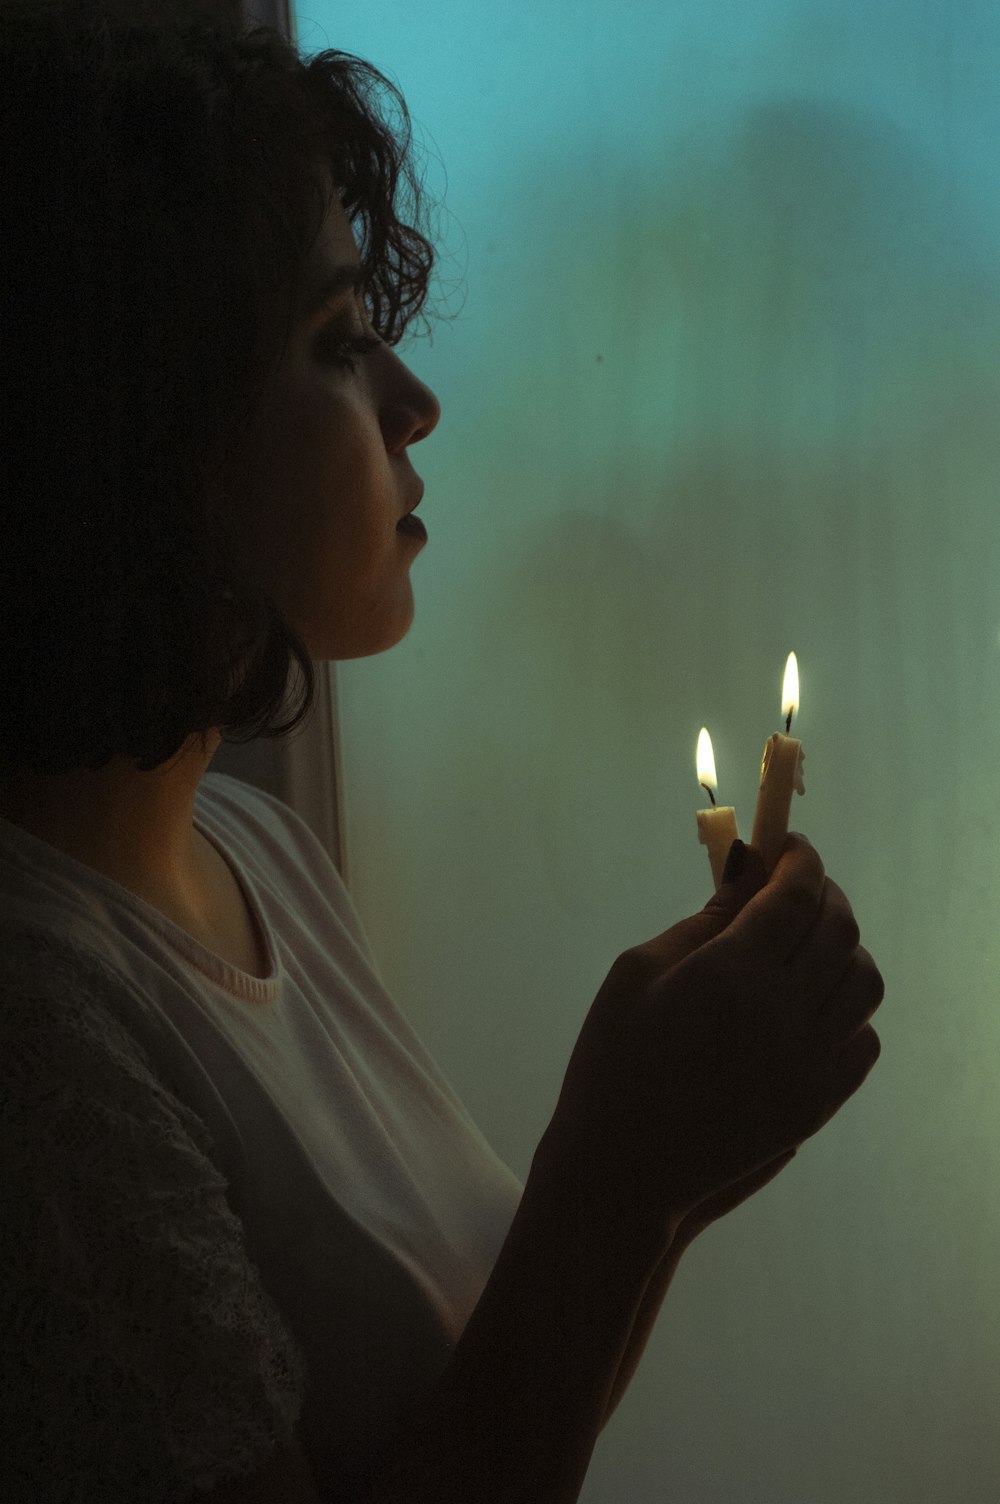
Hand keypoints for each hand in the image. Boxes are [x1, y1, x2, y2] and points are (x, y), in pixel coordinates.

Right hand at [544, 834, 883, 1257]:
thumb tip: (749, 866)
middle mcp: (783, 1014)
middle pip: (839, 930)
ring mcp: (809, 1064)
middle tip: (797, 885)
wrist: (622, 1169)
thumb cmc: (612, 1060)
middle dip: (825, 894)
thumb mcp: (638, 972)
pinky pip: (864, 1041)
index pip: (795, 894)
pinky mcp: (818, 1104)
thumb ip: (705, 918)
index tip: (788, 847)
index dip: (800, 859)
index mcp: (731, 974)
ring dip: (845, 947)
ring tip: (811, 942)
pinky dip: (850, 1008)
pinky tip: (815, 1002)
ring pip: (863, 982)